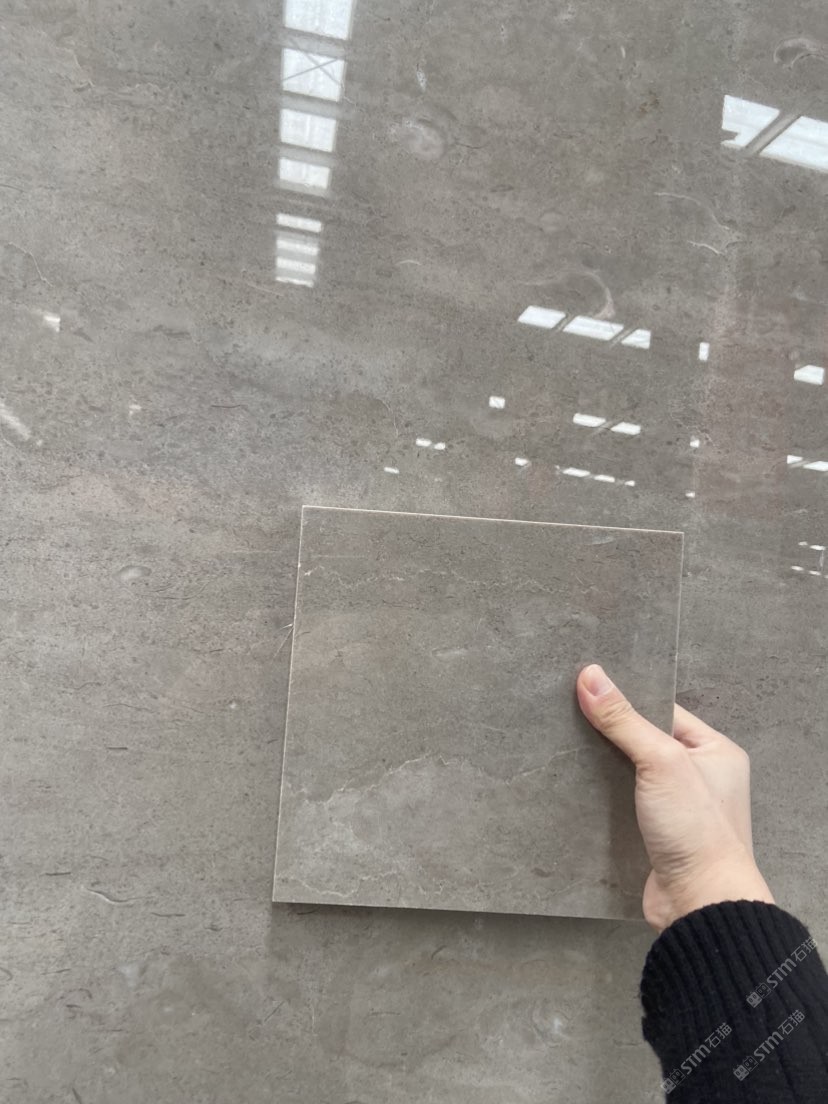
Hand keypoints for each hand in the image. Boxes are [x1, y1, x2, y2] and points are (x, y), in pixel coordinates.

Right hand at [577, 664, 774, 932]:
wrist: (699, 904)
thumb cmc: (695, 828)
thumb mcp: (660, 762)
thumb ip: (624, 720)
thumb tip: (590, 676)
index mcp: (716, 751)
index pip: (663, 712)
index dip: (627, 700)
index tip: (586, 688)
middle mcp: (701, 777)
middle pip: (645, 741)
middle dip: (610, 733)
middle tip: (567, 714)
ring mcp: (679, 808)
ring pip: (632, 774)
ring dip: (603, 767)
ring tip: (563, 746)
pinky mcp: (657, 834)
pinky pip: (625, 803)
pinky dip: (603, 796)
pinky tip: (574, 786)